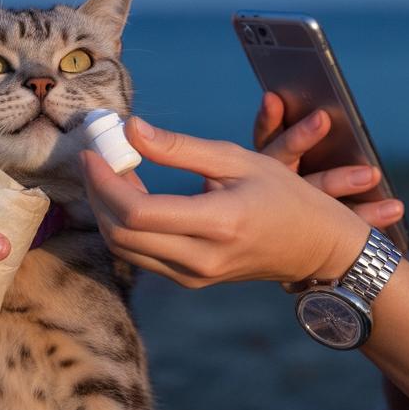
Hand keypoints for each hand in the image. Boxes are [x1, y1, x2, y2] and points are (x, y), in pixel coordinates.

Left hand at [83, 117, 371, 288]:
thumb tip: (131, 128)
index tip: (93, 151)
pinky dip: (125, 226)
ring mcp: (194, 276)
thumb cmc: (283, 195)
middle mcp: (201, 258)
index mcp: (218, 223)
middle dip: (97, 193)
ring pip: (125, 249)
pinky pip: (141, 256)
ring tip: (111, 172)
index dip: (104, 181)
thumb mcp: (238, 159)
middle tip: (97, 158)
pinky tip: (132, 195)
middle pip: (121, 234)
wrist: (315, 247)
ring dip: (106, 210)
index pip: (138, 212)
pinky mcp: (190, 281)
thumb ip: (180, 147)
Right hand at [254, 91, 403, 228]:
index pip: (265, 139)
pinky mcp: (317, 239)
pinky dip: (368, 217)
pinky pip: (341, 230)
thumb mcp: (283, 171)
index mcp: (263, 170)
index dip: (268, 120)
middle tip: (321, 118)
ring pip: (315, 199)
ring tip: (373, 173)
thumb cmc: (287, 200)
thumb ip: (294, 144)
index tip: (273, 98)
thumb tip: (311, 110)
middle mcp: (274, 192)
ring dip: (343, 182)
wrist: (276, 263)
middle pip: (284, 162)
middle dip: (301, 139)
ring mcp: (293, 217)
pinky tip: (395, 208)